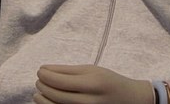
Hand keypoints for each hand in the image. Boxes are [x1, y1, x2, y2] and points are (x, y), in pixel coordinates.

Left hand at [34, 64, 152, 103]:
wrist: (130, 100)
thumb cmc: (109, 82)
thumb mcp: (92, 70)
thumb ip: (68, 70)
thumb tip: (44, 69)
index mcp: (92, 84)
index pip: (59, 81)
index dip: (45, 75)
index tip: (40, 70)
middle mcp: (89, 102)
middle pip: (56, 96)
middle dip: (42, 86)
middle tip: (39, 80)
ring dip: (42, 100)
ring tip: (39, 92)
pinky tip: (48, 102)